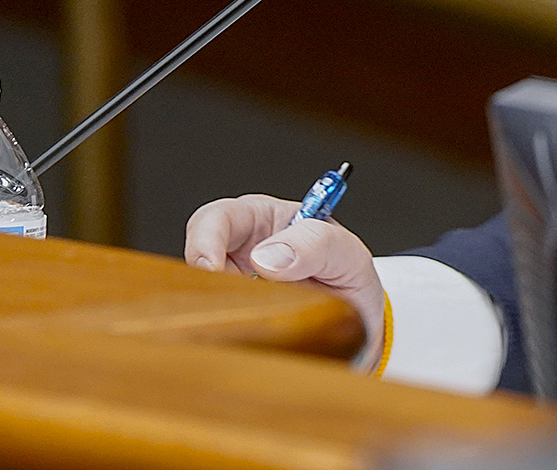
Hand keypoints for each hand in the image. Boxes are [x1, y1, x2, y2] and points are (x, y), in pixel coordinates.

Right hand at [185, 194, 384, 358]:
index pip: (220, 217)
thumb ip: (318, 244)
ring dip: (215, 310)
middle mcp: (242, 251)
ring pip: (198, 294)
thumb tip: (268, 256)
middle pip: (196, 255)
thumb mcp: (348, 254)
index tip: (212, 268)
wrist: (360, 323)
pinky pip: (214, 325)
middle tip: (222, 304)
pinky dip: (223, 333)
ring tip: (250, 321)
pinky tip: (247, 338)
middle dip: (201, 280)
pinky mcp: (233, 320)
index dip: (206, 238)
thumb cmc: (348, 277)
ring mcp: (234, 286)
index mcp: (266, 220)